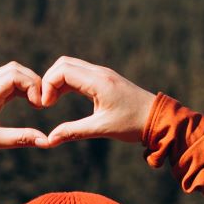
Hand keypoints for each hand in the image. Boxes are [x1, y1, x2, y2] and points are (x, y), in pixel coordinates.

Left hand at [0, 61, 47, 165]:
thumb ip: (21, 138)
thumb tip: (46, 141)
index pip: (15, 76)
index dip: (33, 86)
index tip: (40, 106)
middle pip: (14, 69)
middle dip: (32, 82)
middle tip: (42, 103)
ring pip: (10, 74)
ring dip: (26, 84)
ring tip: (36, 103)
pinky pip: (5, 84)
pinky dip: (19, 89)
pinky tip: (28, 103)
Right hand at [33, 56, 156, 148]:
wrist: (158, 118)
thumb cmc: (133, 124)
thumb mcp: (101, 129)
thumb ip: (73, 132)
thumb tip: (49, 140)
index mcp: (98, 81)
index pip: (62, 70)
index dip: (47, 85)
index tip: (44, 105)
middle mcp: (99, 72)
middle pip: (63, 64)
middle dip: (49, 80)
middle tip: (46, 103)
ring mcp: (102, 74)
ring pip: (71, 67)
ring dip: (57, 81)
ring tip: (51, 102)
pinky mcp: (104, 79)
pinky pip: (80, 73)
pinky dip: (67, 82)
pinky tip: (62, 98)